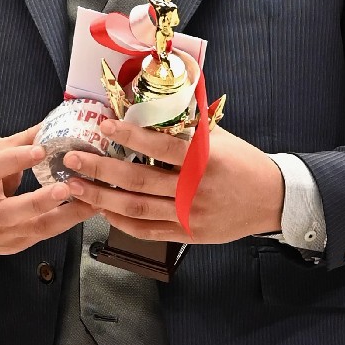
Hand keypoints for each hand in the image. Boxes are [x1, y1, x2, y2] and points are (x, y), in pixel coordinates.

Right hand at [0, 126, 96, 254]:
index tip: (40, 150)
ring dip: (66, 215)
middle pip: (12, 211)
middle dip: (41, 201)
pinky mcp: (13, 246)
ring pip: (34, 228)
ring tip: (90, 200)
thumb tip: (50, 122)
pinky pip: (43, 235)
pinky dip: (65, 223)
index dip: (15, 160)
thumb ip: (18, 142)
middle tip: (66, 187)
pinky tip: (84, 211)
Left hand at [63, 120, 284, 242]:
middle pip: (139, 181)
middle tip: (72, 160)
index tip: (104, 127)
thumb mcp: (219, 139)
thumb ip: (186, 130)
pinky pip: (148, 231)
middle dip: (100, 170)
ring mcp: (190, 216)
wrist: (272, 200)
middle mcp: (194, 190)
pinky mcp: (188, 234)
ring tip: (76, 187)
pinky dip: (122, 222)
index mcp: (204, 160)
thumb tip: (150, 109)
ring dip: (101, 198)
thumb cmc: (244, 162)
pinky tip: (103, 210)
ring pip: (137, 209)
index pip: (160, 147)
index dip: (130, 137)